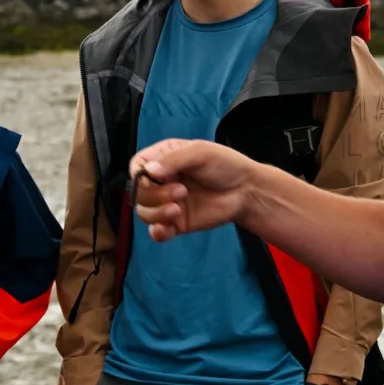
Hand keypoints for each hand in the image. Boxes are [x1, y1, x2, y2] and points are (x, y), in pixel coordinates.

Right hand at [130, 140, 255, 241]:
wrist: (246, 191)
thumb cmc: (225, 164)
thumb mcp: (200, 153)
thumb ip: (174, 160)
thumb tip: (148, 170)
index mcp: (164, 158)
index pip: (137, 166)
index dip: (140, 175)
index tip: (156, 177)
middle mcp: (162, 180)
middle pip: (139, 192)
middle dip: (155, 195)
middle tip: (182, 192)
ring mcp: (168, 203)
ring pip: (144, 212)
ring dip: (156, 213)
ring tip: (178, 209)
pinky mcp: (177, 223)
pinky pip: (156, 232)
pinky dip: (157, 232)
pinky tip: (168, 228)